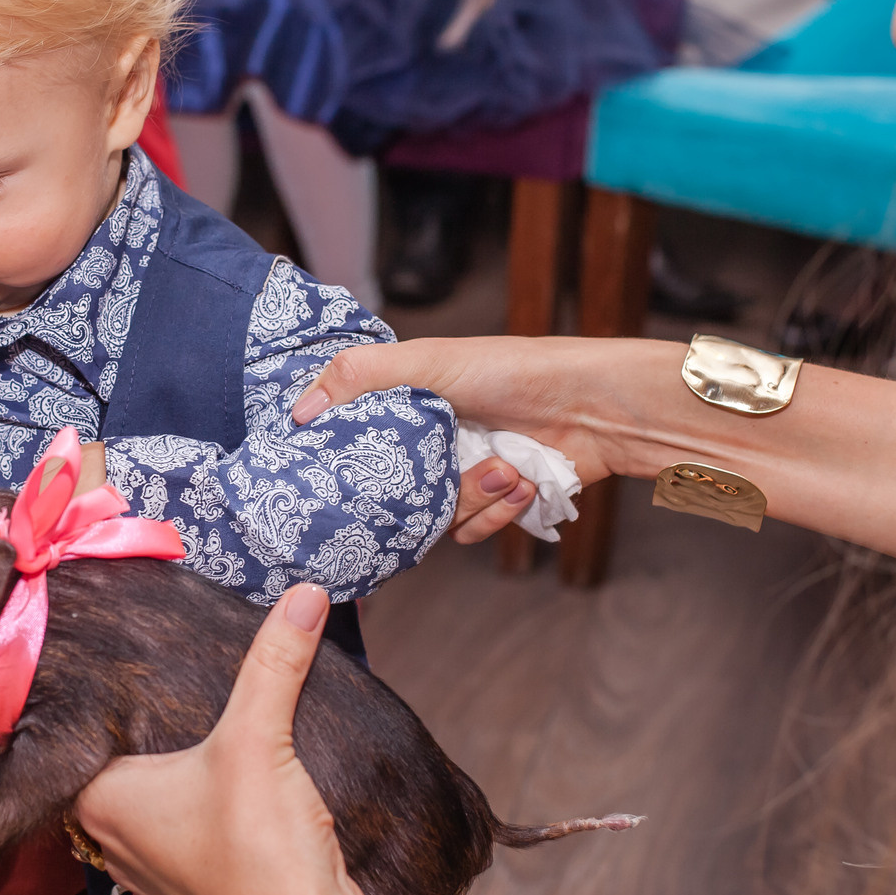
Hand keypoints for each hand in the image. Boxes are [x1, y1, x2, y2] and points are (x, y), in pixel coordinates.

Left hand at [73, 585, 372, 894]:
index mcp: (103, 802)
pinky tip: (230, 816)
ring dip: (169, 796)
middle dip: (138, 748)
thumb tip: (305, 594)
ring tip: (201, 755)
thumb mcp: (261, 736)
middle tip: (165, 704)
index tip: (113, 677)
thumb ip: (276, 662)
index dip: (97, 709)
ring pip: (144, 823)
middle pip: (112, 779)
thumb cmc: (262, 848)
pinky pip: (179, 859)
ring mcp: (151, 886)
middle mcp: (113, 848)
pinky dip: (198, 837)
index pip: (77, 743)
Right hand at [292, 337, 664, 529]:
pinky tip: (519, 480)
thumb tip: (300, 411)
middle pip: (390, 492)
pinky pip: (471, 533)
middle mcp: (429, 444)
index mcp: (407, 406)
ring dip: (473, 498)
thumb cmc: (516, 371)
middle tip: (444, 469)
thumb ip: (361, 377)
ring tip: (505, 467)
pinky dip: (496, 513)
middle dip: (420, 489)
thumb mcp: (430, 361)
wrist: (596, 408)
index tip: (324, 472)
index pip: (354, 440)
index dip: (342, 458)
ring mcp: (461, 477)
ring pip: (433, 519)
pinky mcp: (494, 504)